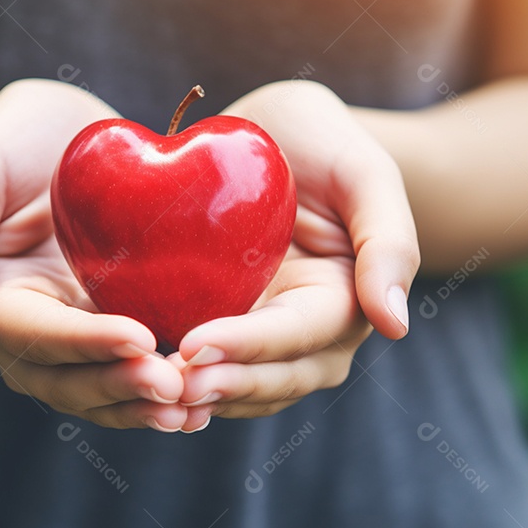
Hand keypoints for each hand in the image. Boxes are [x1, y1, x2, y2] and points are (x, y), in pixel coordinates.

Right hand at [0, 80, 200, 430]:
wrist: (52, 134)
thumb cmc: (7, 140)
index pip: (37, 335)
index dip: (86, 342)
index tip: (137, 338)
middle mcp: (37, 333)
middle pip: (73, 380)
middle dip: (124, 387)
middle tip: (178, 388)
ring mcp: (81, 332)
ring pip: (109, 387)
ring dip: (149, 403)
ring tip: (198, 406)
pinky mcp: (121, 320)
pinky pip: (143, 361)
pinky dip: (172, 379)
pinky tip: (218, 382)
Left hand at [172, 80, 419, 419]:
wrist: (275, 132)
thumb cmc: (325, 141)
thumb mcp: (365, 172)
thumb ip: (389, 241)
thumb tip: (395, 325)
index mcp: (348, 300)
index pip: (302, 335)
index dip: (252, 345)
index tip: (196, 344)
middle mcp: (309, 332)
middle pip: (274, 378)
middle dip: (223, 384)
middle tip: (167, 382)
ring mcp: (264, 335)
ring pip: (239, 387)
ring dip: (197, 395)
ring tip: (145, 390)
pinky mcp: (222, 325)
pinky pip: (204, 365)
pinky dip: (175, 378)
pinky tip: (132, 375)